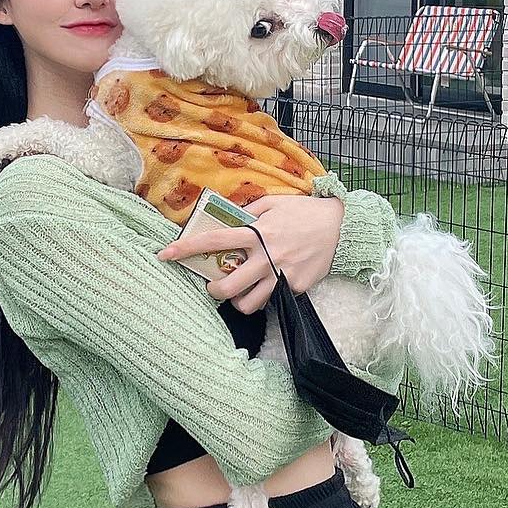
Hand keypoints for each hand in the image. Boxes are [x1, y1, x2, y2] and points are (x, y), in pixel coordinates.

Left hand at [156, 192, 346, 313]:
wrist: (342, 228)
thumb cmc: (304, 212)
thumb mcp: (274, 202)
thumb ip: (249, 210)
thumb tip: (228, 215)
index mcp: (257, 232)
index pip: (214, 240)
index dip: (186, 248)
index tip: (165, 254)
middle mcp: (266, 256)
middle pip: (227, 287)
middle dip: (213, 290)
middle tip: (214, 284)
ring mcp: (282, 275)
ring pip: (249, 304)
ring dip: (238, 301)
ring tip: (240, 292)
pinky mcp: (297, 288)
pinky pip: (273, 301)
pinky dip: (265, 298)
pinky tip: (267, 287)